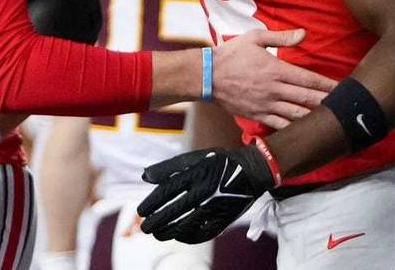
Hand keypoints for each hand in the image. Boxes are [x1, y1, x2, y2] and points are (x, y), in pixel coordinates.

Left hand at [137, 145, 273, 242]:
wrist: (252, 171)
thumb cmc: (220, 162)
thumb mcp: (196, 157)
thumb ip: (169, 167)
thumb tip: (144, 176)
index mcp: (196, 174)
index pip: (166, 192)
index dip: (151, 203)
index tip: (141, 211)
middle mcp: (204, 192)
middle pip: (173, 212)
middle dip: (156, 222)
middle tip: (145, 227)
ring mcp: (214, 207)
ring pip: (186, 226)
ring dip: (168, 232)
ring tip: (157, 234)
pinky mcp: (224, 219)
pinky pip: (203, 233)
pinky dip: (188, 237)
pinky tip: (179, 236)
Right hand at [211, 29, 335, 128]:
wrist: (206, 76)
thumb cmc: (230, 55)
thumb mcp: (254, 38)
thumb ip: (280, 37)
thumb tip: (304, 34)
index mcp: (276, 70)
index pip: (309, 79)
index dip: (328, 84)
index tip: (343, 87)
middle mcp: (274, 89)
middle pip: (308, 98)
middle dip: (329, 102)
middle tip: (346, 106)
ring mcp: (266, 105)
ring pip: (297, 115)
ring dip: (315, 117)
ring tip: (331, 120)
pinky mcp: (258, 115)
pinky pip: (280, 125)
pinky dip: (295, 129)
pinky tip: (306, 131)